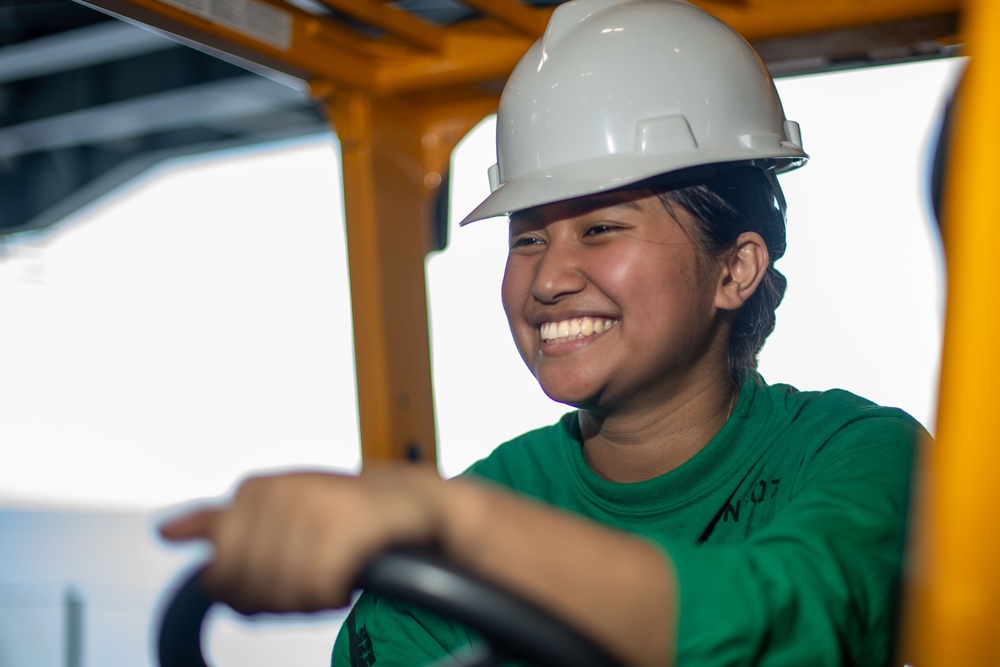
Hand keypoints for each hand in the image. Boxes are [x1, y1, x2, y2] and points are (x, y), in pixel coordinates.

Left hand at [159, 466, 444, 614]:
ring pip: (282, 592)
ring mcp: (309, 508)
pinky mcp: (342, 528)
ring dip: (309, 598)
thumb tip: (163, 532)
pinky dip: (333, 596)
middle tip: (313, 577)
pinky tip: (349, 575)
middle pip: (248, 587)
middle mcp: (277, 493)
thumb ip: (218, 522)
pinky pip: (316, 591)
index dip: (252, 591)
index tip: (287, 573)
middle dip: (279, 597)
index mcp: (253, 489)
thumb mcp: (275, 508)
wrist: (410, 503)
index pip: (219, 576)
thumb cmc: (341, 511)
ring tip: (333, 572)